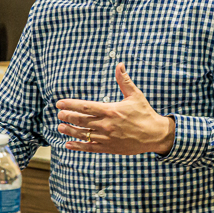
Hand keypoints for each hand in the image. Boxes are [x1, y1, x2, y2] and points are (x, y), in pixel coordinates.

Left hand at [56, 62, 174, 154]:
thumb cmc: (145, 113)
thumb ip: (124, 80)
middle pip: (81, 121)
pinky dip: (78, 146)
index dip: (70, 105)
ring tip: (60, 128)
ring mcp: (107, 138)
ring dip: (70, 131)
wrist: (155, 135)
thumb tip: (119, 64)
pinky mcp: (109, 148)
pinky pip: (90, 148)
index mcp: (111, 110)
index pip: (85, 107)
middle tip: (59, 115)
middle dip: (68, 117)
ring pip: (83, 135)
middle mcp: (106, 125)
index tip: (60, 103)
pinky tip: (68, 144)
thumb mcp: (135, 95)